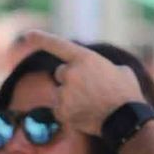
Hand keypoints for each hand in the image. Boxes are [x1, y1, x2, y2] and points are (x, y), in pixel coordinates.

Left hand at [19, 31, 145, 137]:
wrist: (126, 119)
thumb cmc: (126, 93)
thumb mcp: (119, 70)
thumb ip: (100, 66)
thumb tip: (96, 72)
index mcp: (84, 58)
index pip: (57, 45)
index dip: (41, 38)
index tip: (27, 34)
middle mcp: (70, 72)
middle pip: (60, 73)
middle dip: (71, 79)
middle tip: (91, 90)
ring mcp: (63, 92)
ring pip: (60, 92)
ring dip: (70, 97)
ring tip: (92, 104)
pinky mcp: (60, 111)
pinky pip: (59, 110)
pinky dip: (69, 113)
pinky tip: (85, 115)